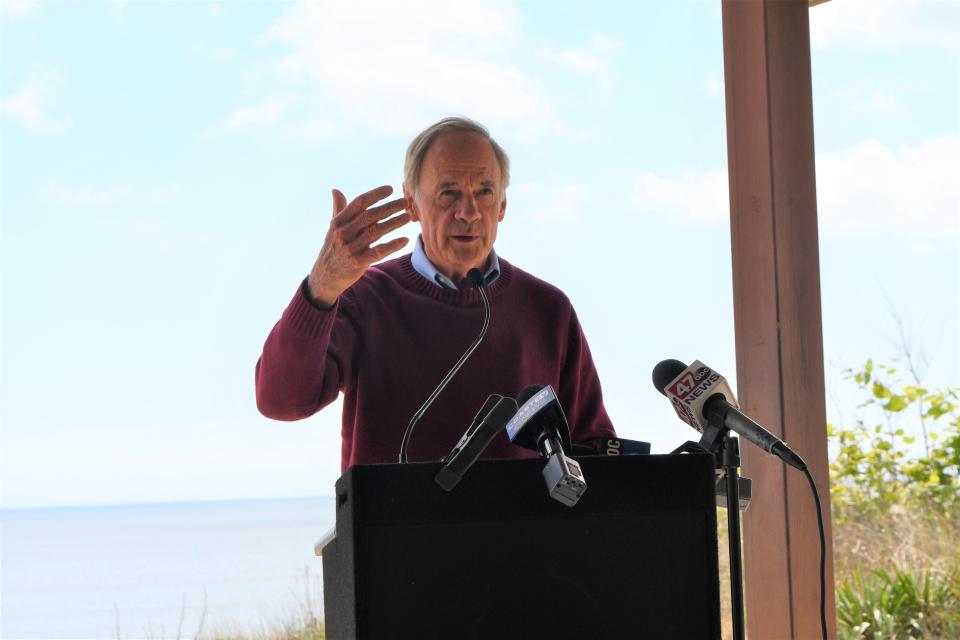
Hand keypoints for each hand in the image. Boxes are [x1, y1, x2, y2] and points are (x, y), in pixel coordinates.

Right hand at [306, 185, 410, 306]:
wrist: (324, 278)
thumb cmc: (332, 250)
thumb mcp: (332, 229)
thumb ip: (338, 209)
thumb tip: (335, 190)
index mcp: (338, 222)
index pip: (358, 203)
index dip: (375, 195)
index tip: (390, 189)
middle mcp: (343, 233)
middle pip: (370, 216)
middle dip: (389, 207)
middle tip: (405, 202)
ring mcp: (350, 248)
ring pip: (375, 232)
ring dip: (393, 223)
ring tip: (407, 217)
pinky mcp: (357, 263)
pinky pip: (378, 252)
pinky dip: (392, 246)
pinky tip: (404, 240)